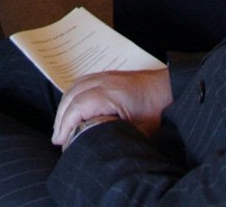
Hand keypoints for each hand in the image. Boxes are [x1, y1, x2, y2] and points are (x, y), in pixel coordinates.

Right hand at [51, 68, 171, 147]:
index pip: (78, 107)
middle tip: (58, 139)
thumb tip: (93, 149)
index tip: (60, 141)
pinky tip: (70, 108)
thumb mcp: (139, 131)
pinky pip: (80, 82)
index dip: (65, 125)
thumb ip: (115, 137)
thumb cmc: (156, 109)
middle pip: (71, 97)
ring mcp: (104, 75)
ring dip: (64, 107)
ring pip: (73, 87)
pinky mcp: (106, 75)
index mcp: (110, 94)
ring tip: (61, 127)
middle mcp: (104, 81)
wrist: (168, 88)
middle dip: (61, 119)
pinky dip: (71, 96)